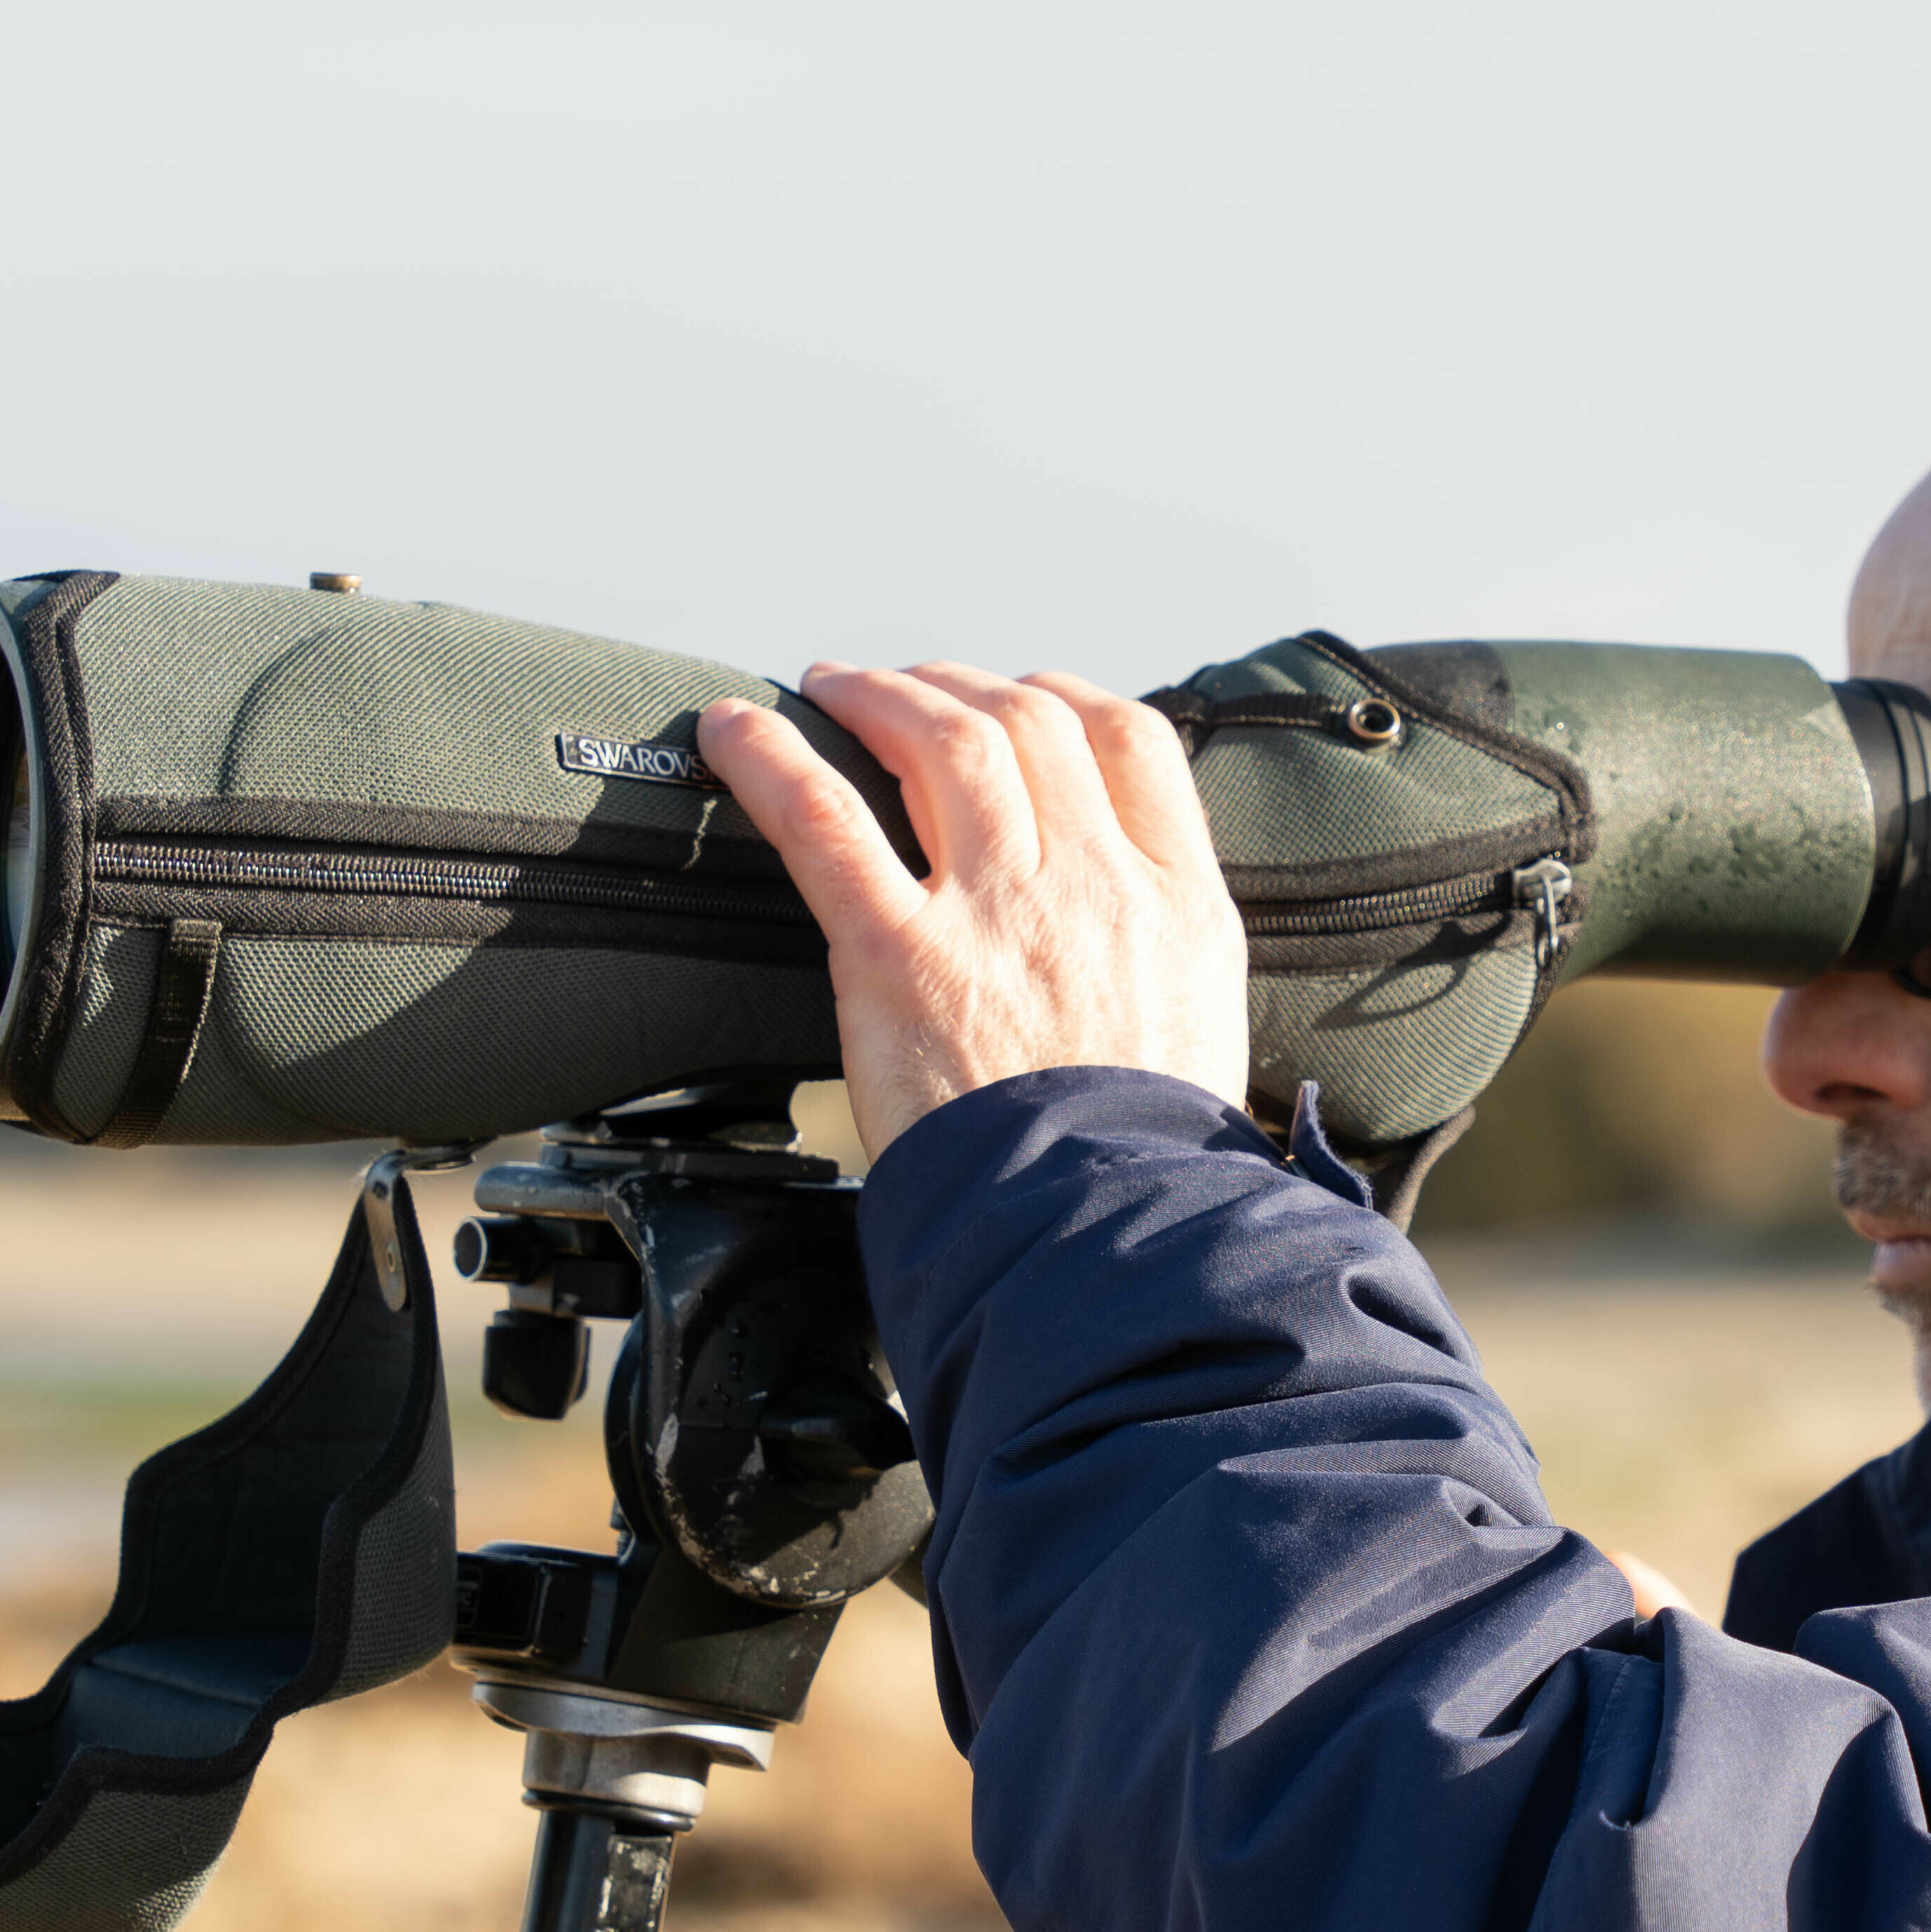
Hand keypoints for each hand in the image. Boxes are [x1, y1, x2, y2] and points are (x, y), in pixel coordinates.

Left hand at [701, 663, 1252, 1154]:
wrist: (1107, 1245)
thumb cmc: (1142, 1168)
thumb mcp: (1199, 1037)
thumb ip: (1158, 963)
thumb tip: (1122, 940)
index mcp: (1178, 904)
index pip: (1131, 743)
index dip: (1065, 700)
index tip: (1022, 700)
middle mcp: (1093, 884)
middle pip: (1028, 721)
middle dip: (956, 686)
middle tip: (904, 690)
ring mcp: (998, 912)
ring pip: (939, 739)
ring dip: (874, 694)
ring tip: (829, 685)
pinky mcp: (903, 956)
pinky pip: (825, 821)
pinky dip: (770, 759)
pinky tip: (731, 732)